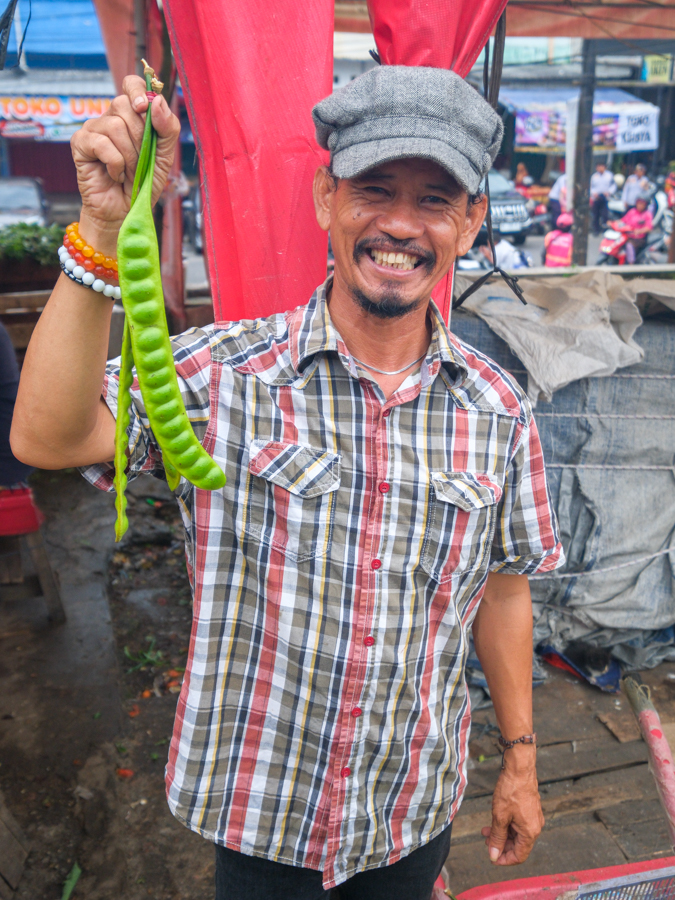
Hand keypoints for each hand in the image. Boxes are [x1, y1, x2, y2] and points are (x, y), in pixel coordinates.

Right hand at [70, 74, 179, 252]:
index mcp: (131, 116)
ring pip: (115, 126)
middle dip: (140, 137)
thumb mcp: (165, 157)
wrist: (126, 211)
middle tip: (139, 160)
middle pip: (124, 105)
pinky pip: (102, 143)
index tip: (144, 107)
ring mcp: (93, 129)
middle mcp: (110, 118)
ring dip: (129, 155)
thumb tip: (157, 102)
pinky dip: (115, 164)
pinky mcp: (80, 144)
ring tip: (128, 171)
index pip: (131, 84)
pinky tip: (114, 174)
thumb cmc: (144, 182)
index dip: (138, 90)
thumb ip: (167, 129)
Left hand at [481, 745, 543, 864]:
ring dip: (502, 834)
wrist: (519, 768)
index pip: (519, 856)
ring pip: (517, 834)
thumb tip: (494, 855)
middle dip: (501, 845)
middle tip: (486, 840)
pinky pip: (518, 824)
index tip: (492, 857)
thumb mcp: (499, 816)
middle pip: (518, 845)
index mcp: (530, 832)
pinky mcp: (530, 809)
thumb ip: (497, 838)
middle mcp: (535, 827)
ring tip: (486, 830)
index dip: (504, 859)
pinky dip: (507, 825)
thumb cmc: (511, 790)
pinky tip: (495, 820)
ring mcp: (533, 817)